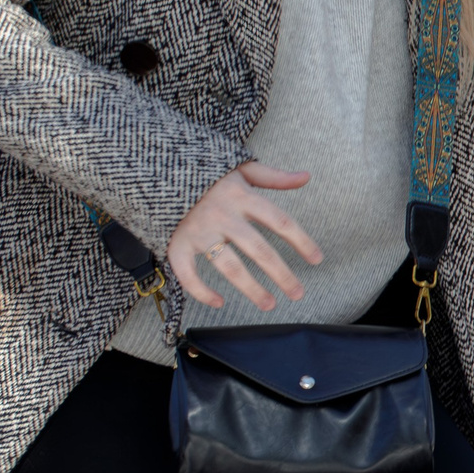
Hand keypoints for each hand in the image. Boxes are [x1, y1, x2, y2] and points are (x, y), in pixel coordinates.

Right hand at [166, 162, 323, 309]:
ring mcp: (199, 230)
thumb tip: (305, 176)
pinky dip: (200, 291)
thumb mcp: (240, 168)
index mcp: (242, 196)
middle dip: (282, 274)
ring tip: (269, 304)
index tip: (317, 259)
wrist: (156, 168)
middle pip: (259, 249)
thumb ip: (274, 176)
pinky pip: (187, 272)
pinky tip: (218, 303)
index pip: (280, 221)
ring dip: (251, 288)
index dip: (302, 241)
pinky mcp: (176, 241)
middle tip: (298, 293)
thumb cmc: (205, 173)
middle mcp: (223, 215)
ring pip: (229, 266)